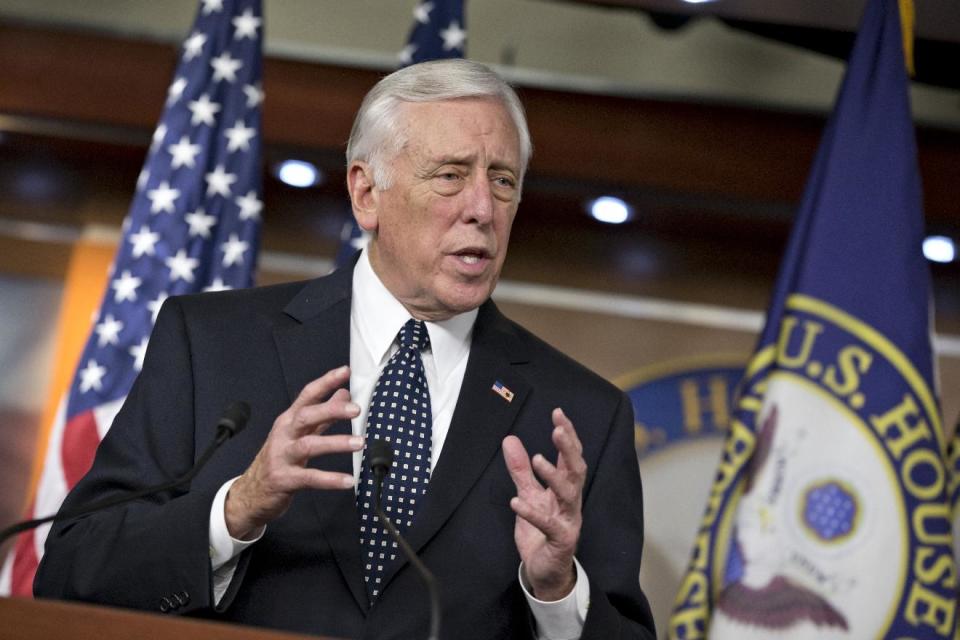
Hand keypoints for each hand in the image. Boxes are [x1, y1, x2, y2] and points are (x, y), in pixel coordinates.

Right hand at [225, 365, 362, 538]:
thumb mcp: (299, 434)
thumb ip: (323, 416)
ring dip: (336, 442)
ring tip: (360, 442)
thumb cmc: (279, 459)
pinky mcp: (284, 479)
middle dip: (331, 410)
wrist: (250, 493)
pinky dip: (330, 479)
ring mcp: (282, 456)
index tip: (345, 371)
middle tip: (356, 409)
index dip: (326, 382)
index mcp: (289, 421)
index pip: (307, 395)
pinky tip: (348, 480)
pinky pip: (309, 478)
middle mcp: (284, 435)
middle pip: (306, 416)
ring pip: (309, 445)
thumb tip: (344, 394)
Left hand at [502, 408, 585, 600]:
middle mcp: (571, 501)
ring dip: (553, 475)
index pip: (571, 456)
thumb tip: (509, 440)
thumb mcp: (528, 495)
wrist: (545, 572)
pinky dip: (532, 512)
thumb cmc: (540, 532)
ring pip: (568, 494)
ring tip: (537, 459)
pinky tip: (516, 501)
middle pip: (576, 470)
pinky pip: (548, 525)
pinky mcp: (560, 540)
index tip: (558, 413)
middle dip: (568, 449)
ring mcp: (569, 521)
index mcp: (565, 488)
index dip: (568, 435)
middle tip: (557, 430)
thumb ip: (521, 470)